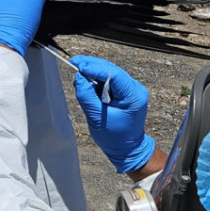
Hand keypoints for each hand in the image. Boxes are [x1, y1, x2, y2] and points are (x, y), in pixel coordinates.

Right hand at [71, 56, 154, 172]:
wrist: (127, 148)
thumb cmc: (114, 137)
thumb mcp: (96, 118)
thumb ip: (86, 96)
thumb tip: (79, 77)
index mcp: (133, 96)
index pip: (114, 74)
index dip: (95, 68)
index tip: (79, 66)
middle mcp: (135, 89)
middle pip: (112, 69)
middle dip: (92, 65)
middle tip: (74, 62)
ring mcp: (131, 89)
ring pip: (110, 73)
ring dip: (94, 71)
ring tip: (78, 71)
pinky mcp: (125, 91)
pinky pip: (110, 80)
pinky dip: (97, 79)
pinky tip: (86, 80)